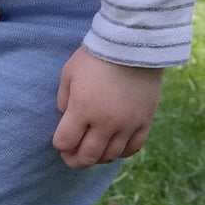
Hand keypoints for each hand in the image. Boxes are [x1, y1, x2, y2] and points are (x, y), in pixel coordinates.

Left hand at [53, 47, 161, 167]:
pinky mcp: (145, 120)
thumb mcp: (69, 73)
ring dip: (97, 157)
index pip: (65, 142)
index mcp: (82, 109)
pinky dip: (121, 152)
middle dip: (75, 160)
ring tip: (93, 149)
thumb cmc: (95, 56)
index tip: (61, 141)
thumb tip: (66, 119)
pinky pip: (133, 148)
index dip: (60, 145)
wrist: (133, 44)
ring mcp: (127, 123)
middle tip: (71, 156)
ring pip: (110, 156)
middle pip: (87, 156)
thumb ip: (64, 100)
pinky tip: (114, 146)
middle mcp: (105, 122)